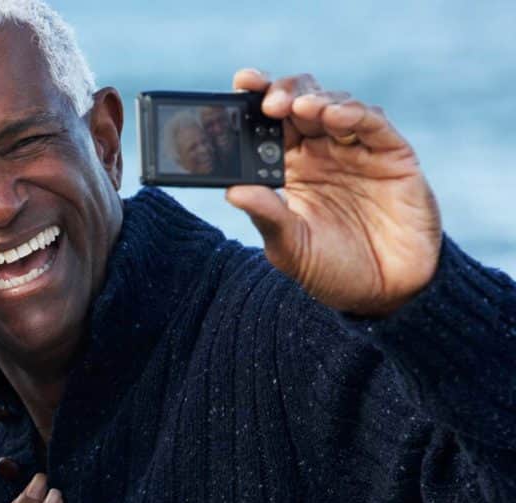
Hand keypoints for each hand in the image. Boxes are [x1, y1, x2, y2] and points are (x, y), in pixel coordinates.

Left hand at [226, 69, 442, 316]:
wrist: (384, 295)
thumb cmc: (331, 271)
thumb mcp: (291, 248)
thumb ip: (267, 217)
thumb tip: (232, 191)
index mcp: (291, 168)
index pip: (269, 124)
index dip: (254, 100)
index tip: (239, 84)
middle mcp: (323, 152)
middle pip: (300, 102)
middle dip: (282, 93)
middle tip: (267, 101)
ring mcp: (357, 150)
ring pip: (334, 105)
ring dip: (315, 99)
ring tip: (298, 107)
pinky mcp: (392, 154)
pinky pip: (372, 123)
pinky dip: (354, 113)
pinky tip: (334, 115)